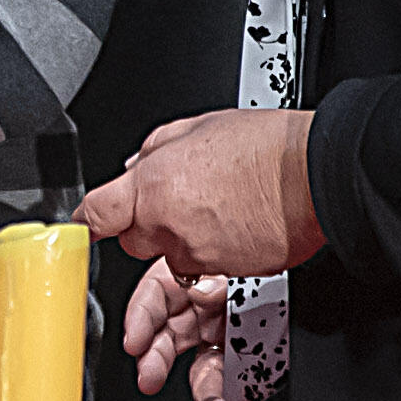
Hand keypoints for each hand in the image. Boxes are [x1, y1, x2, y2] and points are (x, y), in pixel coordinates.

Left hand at [80, 108, 326, 280]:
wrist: (315, 175)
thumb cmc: (266, 147)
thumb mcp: (196, 127)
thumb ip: (154, 150)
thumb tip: (135, 167)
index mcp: (153, 186)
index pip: (95, 214)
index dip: (88, 219)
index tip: (85, 222)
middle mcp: (168, 226)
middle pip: (132, 241)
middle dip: (146, 225)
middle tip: (178, 200)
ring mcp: (196, 254)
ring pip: (170, 256)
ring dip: (182, 239)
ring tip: (217, 208)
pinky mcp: (224, 273)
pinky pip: (203, 267)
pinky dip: (211, 252)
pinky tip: (234, 225)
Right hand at [119, 264, 262, 400]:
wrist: (314, 280)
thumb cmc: (272, 258)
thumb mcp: (242, 259)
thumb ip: (221, 276)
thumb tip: (201, 291)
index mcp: (193, 280)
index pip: (154, 297)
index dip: (139, 319)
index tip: (134, 342)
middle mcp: (204, 315)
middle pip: (169, 340)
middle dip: (156, 363)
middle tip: (150, 379)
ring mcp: (225, 343)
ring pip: (206, 374)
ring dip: (207, 397)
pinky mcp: (250, 368)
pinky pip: (242, 394)